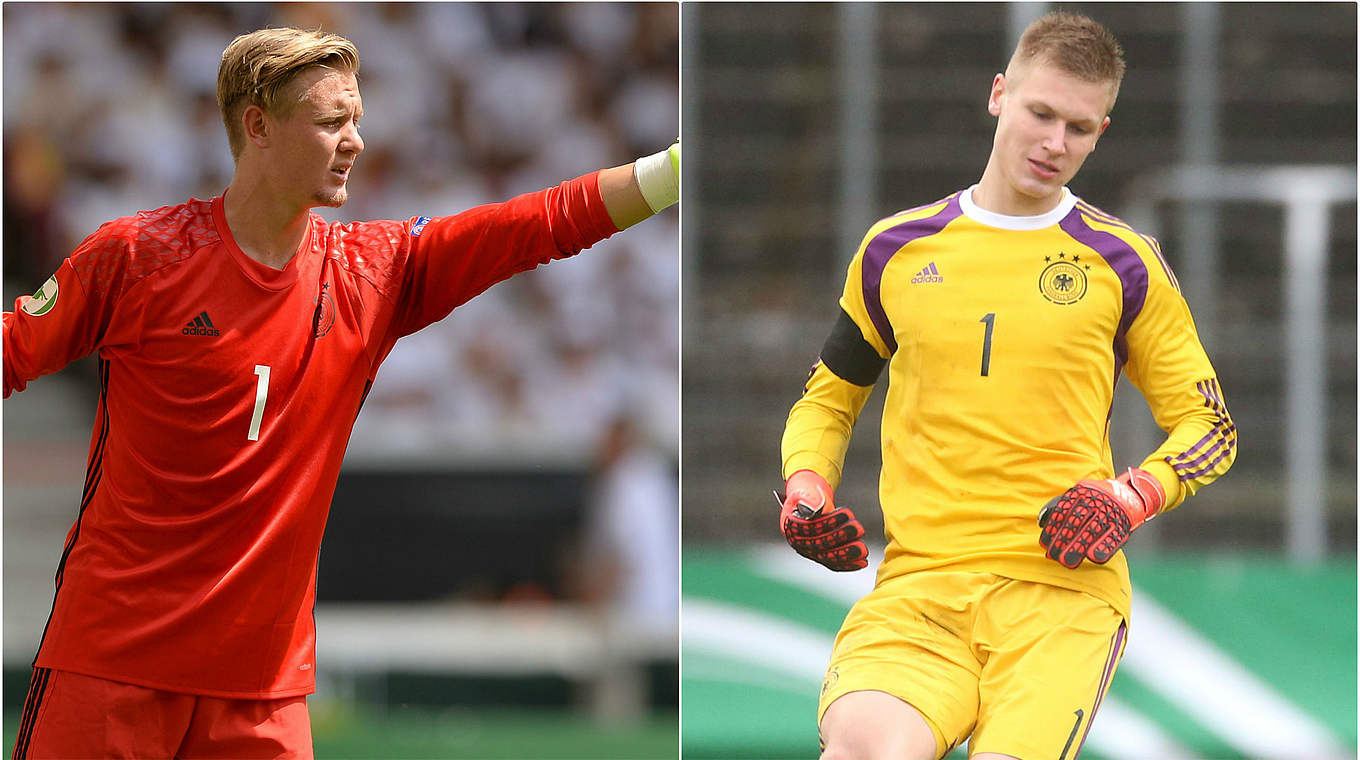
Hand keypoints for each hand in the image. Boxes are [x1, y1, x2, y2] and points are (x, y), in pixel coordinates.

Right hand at [779, 470, 867, 571]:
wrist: (811, 500)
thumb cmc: (808, 493)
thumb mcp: (804, 489)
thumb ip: (809, 498)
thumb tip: (814, 508)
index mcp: (790, 524)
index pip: (809, 527)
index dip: (829, 522)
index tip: (848, 513)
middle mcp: (797, 541)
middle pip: (820, 545)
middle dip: (841, 537)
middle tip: (859, 529)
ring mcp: (809, 551)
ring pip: (828, 557)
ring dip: (847, 555)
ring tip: (863, 549)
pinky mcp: (820, 557)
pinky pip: (833, 563)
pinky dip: (848, 564)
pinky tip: (861, 562)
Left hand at [1039, 468, 1165, 567]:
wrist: (1130, 493)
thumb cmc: (1096, 499)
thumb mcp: (1077, 495)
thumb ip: (1059, 507)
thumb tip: (1041, 522)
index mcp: (1081, 493)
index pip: (1063, 512)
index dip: (1053, 529)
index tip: (1044, 544)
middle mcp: (1095, 501)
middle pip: (1076, 523)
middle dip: (1063, 541)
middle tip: (1053, 556)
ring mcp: (1110, 511)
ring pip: (1092, 531)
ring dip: (1079, 548)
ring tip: (1068, 562)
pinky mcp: (1123, 523)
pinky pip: (1113, 535)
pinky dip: (1104, 547)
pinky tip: (1094, 558)